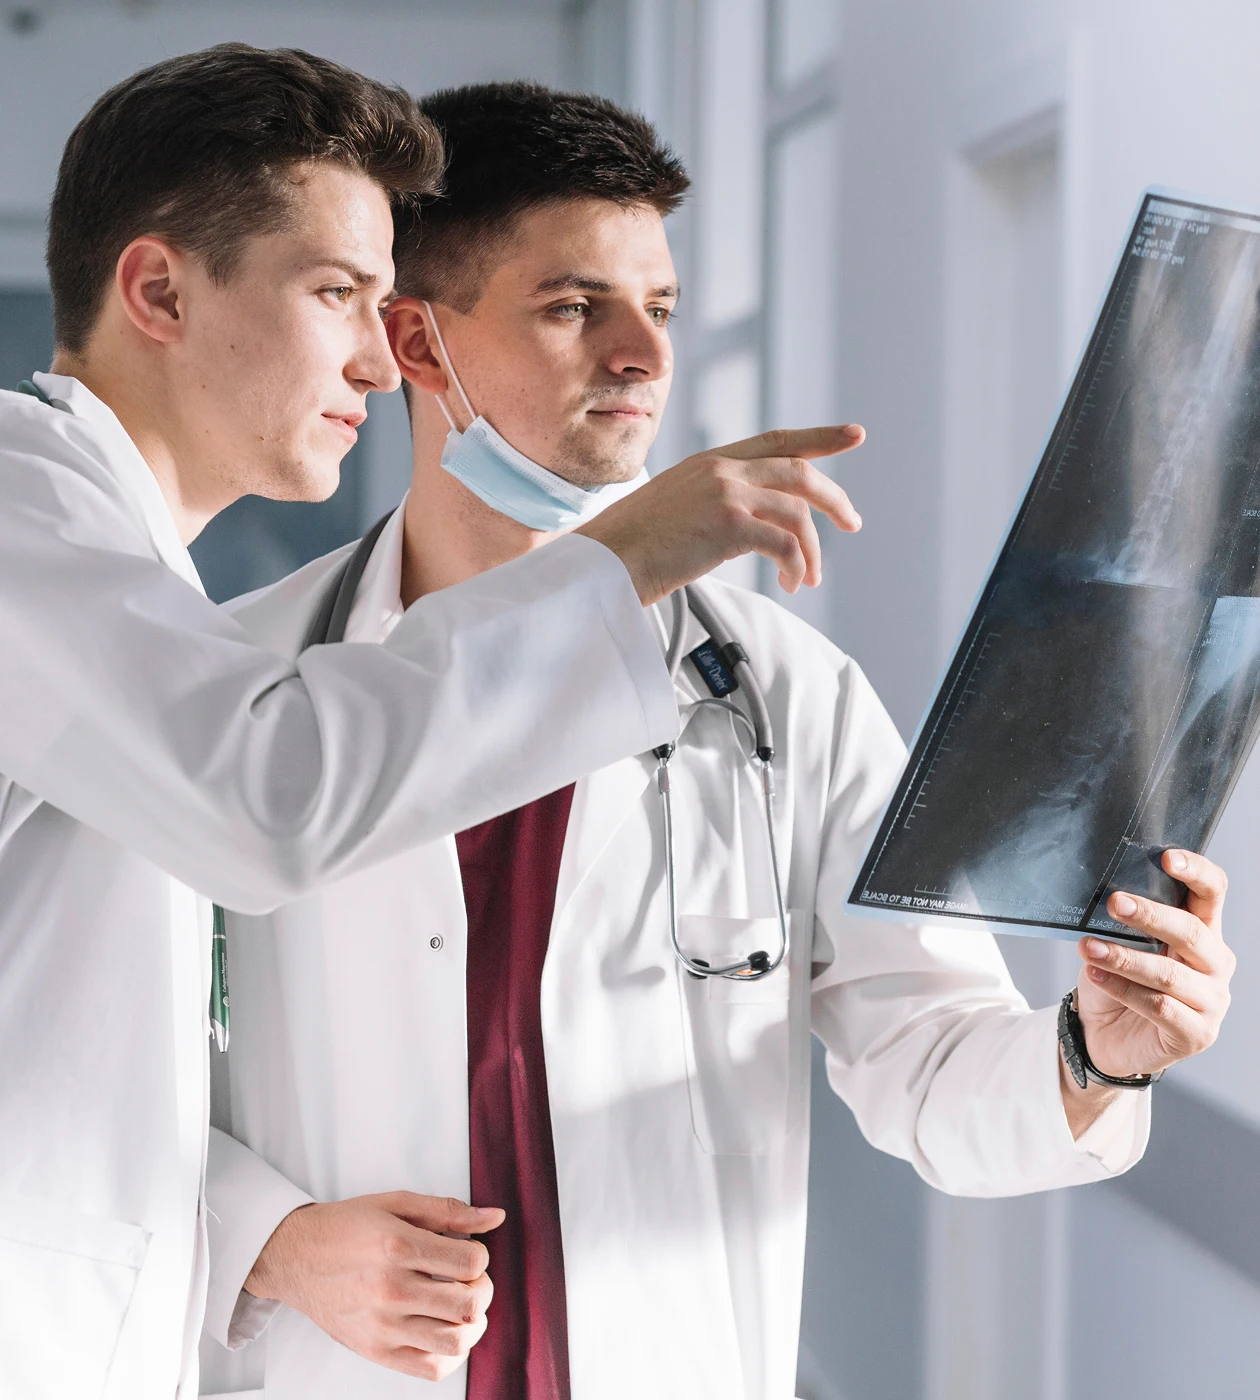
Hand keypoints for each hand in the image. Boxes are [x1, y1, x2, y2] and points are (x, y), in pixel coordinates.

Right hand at [244, 1191, 505, 1381]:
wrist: (294, 1257)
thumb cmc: (345, 1227)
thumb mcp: (396, 1204)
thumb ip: (448, 1211)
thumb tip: (495, 1217)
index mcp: (398, 1246)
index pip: (470, 1261)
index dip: (480, 1256)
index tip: (469, 1253)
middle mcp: (391, 1290)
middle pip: (467, 1303)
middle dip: (482, 1289)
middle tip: (470, 1280)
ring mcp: (383, 1326)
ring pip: (455, 1341)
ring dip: (472, 1324)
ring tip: (462, 1307)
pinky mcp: (375, 1351)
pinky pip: (430, 1369)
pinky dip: (451, 1356)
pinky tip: (446, 1331)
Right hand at [577, 424, 864, 603]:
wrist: (603, 563)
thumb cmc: (628, 549)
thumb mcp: (675, 510)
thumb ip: (712, 504)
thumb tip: (748, 528)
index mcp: (710, 461)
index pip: (777, 440)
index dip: (820, 436)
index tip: (854, 435)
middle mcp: (721, 469)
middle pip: (800, 472)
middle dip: (834, 499)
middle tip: (852, 524)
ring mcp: (725, 492)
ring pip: (797, 512)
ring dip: (812, 550)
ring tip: (806, 579)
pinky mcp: (728, 524)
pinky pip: (785, 543)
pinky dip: (796, 565)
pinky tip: (790, 583)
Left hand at [1075, 849, 1234, 1078]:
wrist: (1104, 1035)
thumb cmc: (1118, 981)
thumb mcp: (1122, 944)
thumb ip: (1126, 923)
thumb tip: (1107, 895)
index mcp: (1204, 933)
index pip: (1213, 894)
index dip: (1196, 872)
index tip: (1167, 857)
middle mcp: (1215, 965)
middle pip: (1192, 932)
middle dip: (1150, 915)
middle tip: (1114, 902)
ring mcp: (1211, 1002)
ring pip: (1170, 973)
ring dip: (1125, 957)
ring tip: (1088, 947)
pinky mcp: (1196, 1034)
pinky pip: (1160, 1007)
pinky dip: (1124, 989)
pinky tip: (1096, 975)